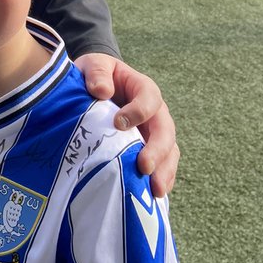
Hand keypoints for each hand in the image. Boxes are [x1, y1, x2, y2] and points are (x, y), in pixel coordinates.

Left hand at [73, 53, 178, 197]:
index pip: (149, 98)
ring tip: (155, 190)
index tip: (118, 123)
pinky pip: (163, 167)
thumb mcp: (93, 65)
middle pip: (165, 131)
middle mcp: (155, 113)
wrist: (95, 89)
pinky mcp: (150, 151)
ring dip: (164, 171)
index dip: (138, 111)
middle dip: (157, 150)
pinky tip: (152, 197)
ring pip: (169, 153)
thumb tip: (101, 90)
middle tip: (144, 167)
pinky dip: (161, 181)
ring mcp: (155, 134)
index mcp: (143, 88)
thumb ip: (97, 73)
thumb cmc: (95, 76)